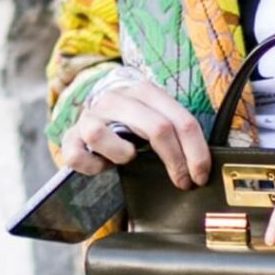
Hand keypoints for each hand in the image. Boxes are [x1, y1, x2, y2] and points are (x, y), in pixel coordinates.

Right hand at [59, 75, 211, 191]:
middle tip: (183, 182)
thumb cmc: (131, 125)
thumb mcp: (155, 120)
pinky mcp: (71, 135)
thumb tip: (203, 167)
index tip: (201, 176)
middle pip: (156, 128)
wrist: (94, 115)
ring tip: (128, 160)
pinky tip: (103, 167)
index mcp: (145, 92)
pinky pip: (78, 155)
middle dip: (176, 161)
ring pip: (103, 135)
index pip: (181, 120)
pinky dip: (93, 167)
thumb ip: (176, 133)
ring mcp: (91, 116)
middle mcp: (117, 98)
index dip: (197, 152)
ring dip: (122, 155)